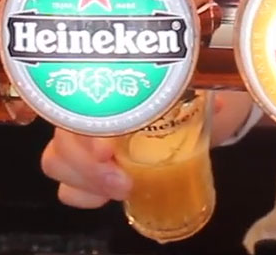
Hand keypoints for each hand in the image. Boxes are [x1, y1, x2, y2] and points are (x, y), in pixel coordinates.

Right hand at [39, 91, 250, 208]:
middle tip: (120, 175)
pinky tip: (108, 196)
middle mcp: (89, 108)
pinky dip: (84, 194)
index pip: (77, 99)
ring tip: (121, 187)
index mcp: (109, 79)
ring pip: (57, 160)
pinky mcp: (92, 169)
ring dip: (84, 178)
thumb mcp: (199, 85)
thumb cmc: (190, 90)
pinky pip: (69, 186)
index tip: (108, 147)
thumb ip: (204, 89)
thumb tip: (219, 103)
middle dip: (85, 162)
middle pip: (61, 135)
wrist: (199, 110)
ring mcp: (85, 141)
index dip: (86, 127)